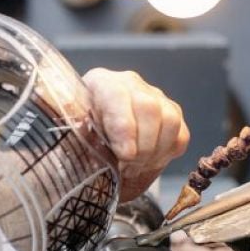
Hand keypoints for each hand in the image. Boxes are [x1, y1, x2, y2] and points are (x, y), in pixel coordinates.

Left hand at [83, 68, 189, 201]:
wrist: (93, 143)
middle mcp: (130, 84)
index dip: (124, 128)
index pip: (117, 96)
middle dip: (141, 146)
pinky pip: (180, 135)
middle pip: (149, 108)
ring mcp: (154, 97)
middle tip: (128, 167)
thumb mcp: (69, 132)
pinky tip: (146, 164)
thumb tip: (72, 123)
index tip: (124, 154)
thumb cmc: (78, 137)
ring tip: (134, 168)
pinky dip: (166, 155)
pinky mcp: (172, 114)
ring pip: (169, 120)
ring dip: (154, 152)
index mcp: (100, 82)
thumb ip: (72, 126)